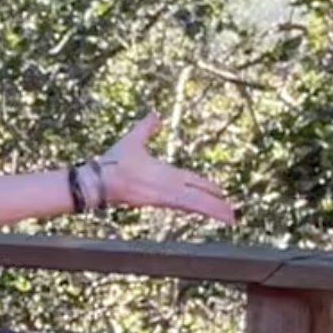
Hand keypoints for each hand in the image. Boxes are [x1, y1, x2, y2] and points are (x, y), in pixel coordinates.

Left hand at [88, 112, 235, 223]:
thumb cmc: (112, 163)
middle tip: (232, 213)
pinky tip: (222, 216)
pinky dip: (209, 210)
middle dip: (216, 203)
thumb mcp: (134, 141)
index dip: (206, 187)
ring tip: (232, 218)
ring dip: (217, 210)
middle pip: (199, 194)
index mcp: (166, 174)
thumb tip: (154, 115)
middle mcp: (170, 185)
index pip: (192, 181)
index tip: (219, 192)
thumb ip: (146, 128)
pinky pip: (192, 204)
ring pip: (199, 202)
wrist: (99, 177)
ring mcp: (168, 192)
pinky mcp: (166, 198)